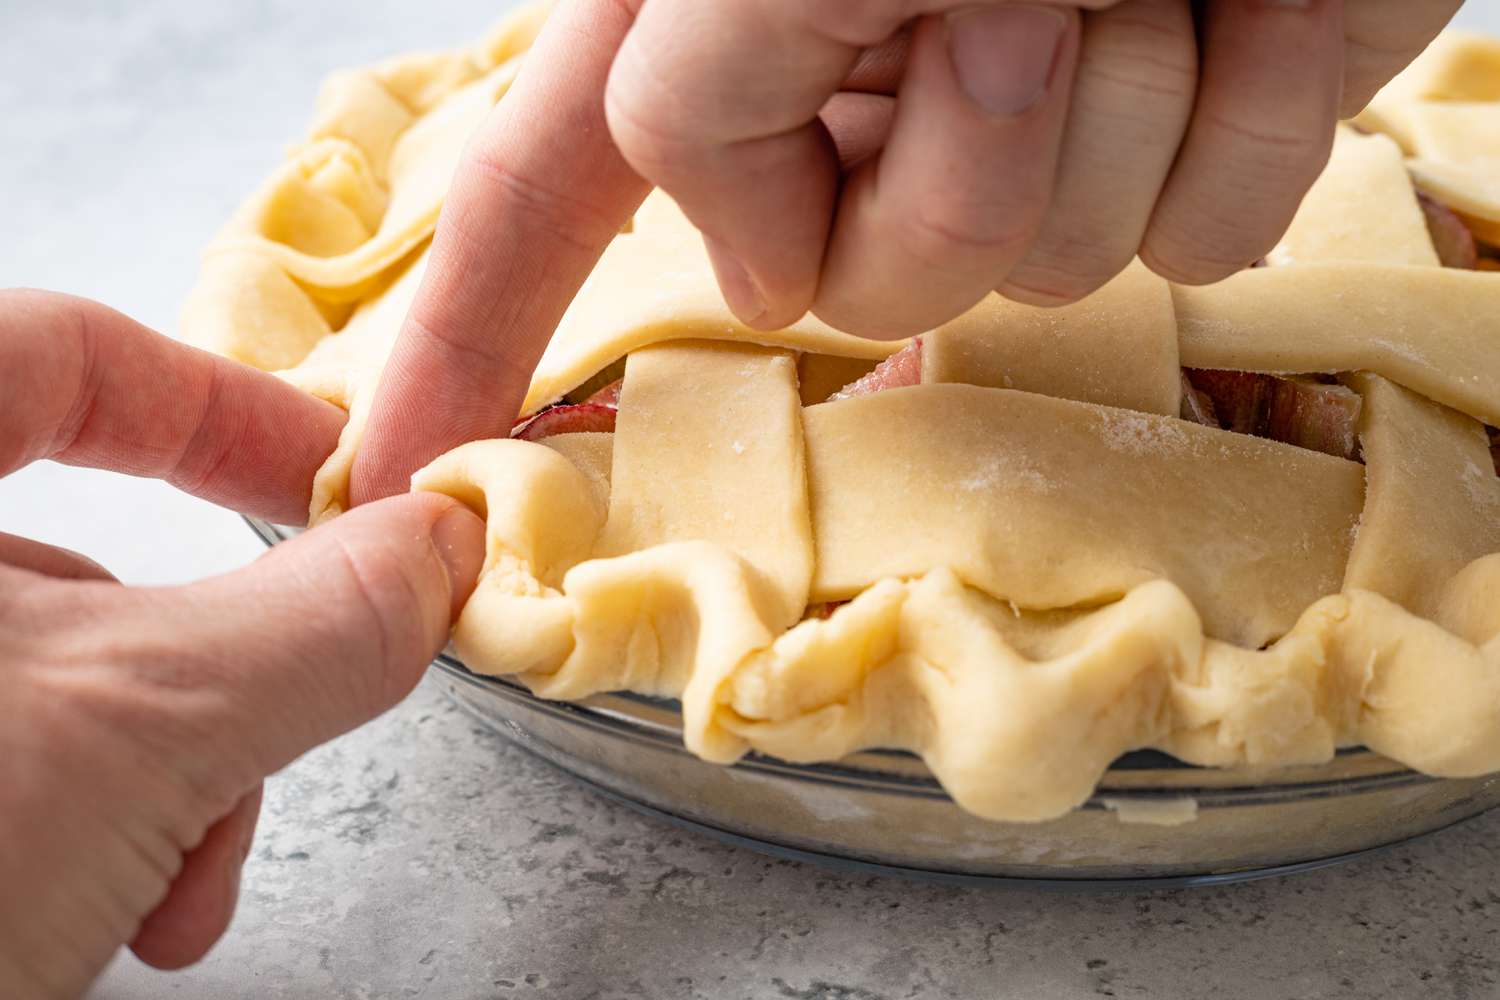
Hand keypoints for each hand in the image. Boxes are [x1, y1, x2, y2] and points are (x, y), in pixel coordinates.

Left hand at [0, 291, 484, 997]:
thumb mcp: (139, 726)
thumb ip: (319, 620)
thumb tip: (439, 548)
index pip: (66, 351)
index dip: (229, 410)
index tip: (341, 485)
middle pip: (74, 560)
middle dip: (203, 686)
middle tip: (260, 762)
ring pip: (38, 687)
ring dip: (147, 788)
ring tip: (154, 902)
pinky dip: (65, 831)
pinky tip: (82, 922)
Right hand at [350, 0, 1461, 503]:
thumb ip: (695, 118)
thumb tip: (769, 283)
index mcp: (736, 26)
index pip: (541, 207)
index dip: (462, 345)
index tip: (393, 474)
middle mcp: (858, 92)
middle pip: (847, 289)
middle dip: (952, 167)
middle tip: (999, 3)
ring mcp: (1024, 136)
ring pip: (1038, 281)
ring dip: (1103, 124)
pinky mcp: (1181, 151)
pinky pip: (1200, 243)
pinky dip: (1238, 128)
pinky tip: (1241, 13)